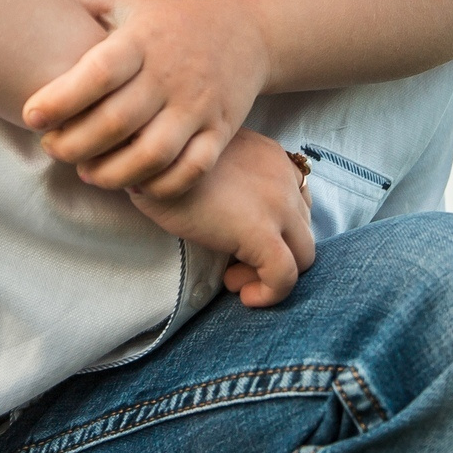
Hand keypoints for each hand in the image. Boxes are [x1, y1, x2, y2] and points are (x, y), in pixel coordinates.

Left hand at [23, 0, 271, 198]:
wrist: (247, 31)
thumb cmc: (171, 18)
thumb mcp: (126, 0)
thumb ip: (78, 1)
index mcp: (142, 40)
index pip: (98, 73)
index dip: (61, 99)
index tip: (31, 116)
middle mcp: (171, 74)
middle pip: (118, 122)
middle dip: (75, 145)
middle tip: (51, 149)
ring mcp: (199, 106)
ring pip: (153, 155)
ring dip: (113, 173)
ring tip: (87, 172)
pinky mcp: (220, 131)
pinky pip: (192, 170)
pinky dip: (161, 186)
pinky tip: (134, 183)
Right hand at [125, 131, 313, 307]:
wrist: (147, 156)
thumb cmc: (163, 158)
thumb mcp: (205, 157)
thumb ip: (228, 176)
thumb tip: (223, 209)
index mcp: (271, 156)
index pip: (297, 198)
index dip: (276, 227)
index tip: (242, 238)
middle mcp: (283, 176)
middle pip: (303, 228)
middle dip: (276, 251)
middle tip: (235, 264)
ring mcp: (277, 205)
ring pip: (304, 255)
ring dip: (270, 273)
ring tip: (233, 277)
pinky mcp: (261, 233)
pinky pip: (285, 276)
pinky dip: (270, 293)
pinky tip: (242, 295)